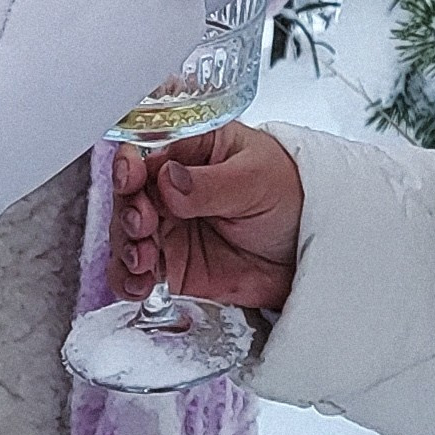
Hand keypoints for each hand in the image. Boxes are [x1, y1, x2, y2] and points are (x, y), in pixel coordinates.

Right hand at [110, 120, 303, 310]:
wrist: (309, 253)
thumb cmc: (292, 198)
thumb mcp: (256, 180)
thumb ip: (211, 183)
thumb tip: (169, 179)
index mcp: (194, 151)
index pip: (148, 151)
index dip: (132, 165)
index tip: (132, 178)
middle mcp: (173, 188)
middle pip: (130, 195)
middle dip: (129, 210)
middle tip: (145, 224)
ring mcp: (171, 227)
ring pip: (126, 235)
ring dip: (126, 247)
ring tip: (145, 259)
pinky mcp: (172, 265)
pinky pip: (136, 272)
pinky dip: (129, 279)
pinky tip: (140, 283)